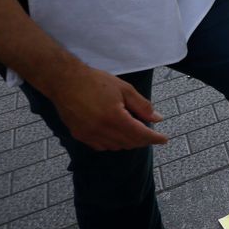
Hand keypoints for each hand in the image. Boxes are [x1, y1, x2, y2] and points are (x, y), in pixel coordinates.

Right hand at [43, 64, 168, 150]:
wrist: (64, 81)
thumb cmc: (96, 81)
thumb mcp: (124, 89)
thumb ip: (142, 106)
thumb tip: (157, 119)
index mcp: (114, 118)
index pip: (140, 134)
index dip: (154, 138)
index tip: (164, 139)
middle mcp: (101, 130)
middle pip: (129, 143)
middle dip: (143, 140)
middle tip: (151, 134)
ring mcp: (88, 135)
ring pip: (115, 147)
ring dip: (128, 142)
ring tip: (135, 132)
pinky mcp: (79, 135)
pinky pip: (101, 146)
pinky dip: (113, 143)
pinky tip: (117, 134)